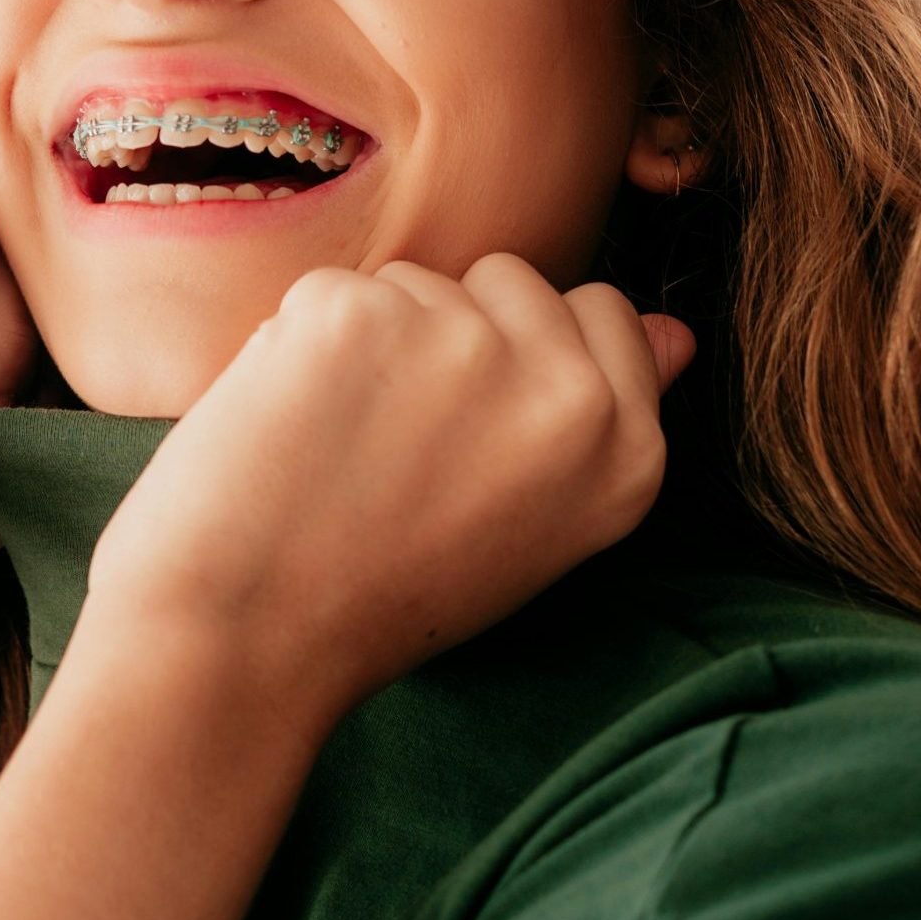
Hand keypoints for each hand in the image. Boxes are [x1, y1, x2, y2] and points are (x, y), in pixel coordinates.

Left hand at [86, 253, 694, 724]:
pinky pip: (337, 288)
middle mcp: (566, 390)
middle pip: (515, 280)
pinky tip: (290, 423)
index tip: (479, 418)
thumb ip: (603, 421)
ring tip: (342, 447)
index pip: (606, 313)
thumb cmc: (383, 594)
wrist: (245, 638)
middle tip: (405, 445)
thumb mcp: (535, 526)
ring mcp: (463, 341)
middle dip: (457, 332)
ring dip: (376, 338)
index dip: (531, 351)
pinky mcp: (360, 312)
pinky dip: (303, 342)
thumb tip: (675, 331)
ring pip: (420, 282)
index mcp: (626, 453)